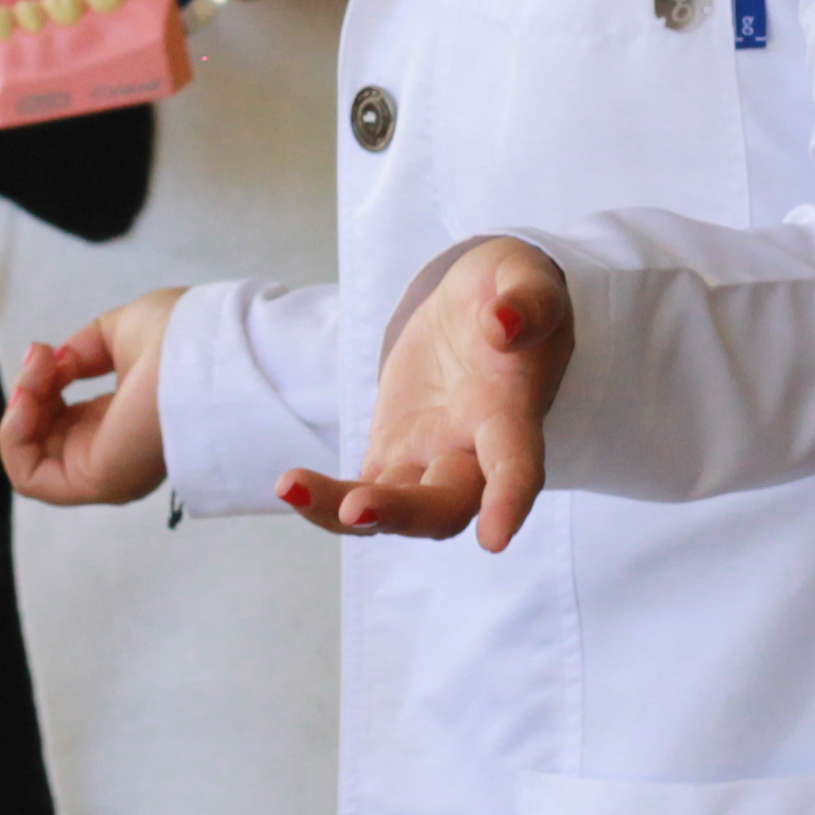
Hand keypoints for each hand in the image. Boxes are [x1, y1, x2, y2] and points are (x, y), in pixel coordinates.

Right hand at [2, 290, 183, 508]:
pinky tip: (27, 398)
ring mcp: (106, 472)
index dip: (41, 386)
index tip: (45, 351)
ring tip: (35, 373)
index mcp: (126, 420)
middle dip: (27, 393)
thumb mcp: (119, 333)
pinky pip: (28, 476)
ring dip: (18, 409)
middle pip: (42, 440)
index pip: (63, 421)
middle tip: (39, 356)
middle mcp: (116, 453)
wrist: (206, 346)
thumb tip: (53, 364)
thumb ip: (82, 352)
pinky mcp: (97, 480)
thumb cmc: (181, 335)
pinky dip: (13, 435)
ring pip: (30, 459)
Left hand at [280, 237, 569, 552]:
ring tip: (292, 489)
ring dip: (347, 513)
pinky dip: (325, 500)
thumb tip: (503, 324)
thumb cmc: (513, 293)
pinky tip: (287, 486)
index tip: (495, 539)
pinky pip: (358, 493)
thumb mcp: (526, 276)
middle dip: (404, 514)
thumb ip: (527, 300)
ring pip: (394, 509)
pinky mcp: (392, 455)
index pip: (516, 463)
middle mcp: (473, 450)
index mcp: (512, 410)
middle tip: (357, 509)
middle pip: (446, 505)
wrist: (486, 306)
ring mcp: (429, 458)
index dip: (509, 500)